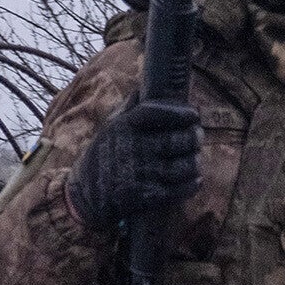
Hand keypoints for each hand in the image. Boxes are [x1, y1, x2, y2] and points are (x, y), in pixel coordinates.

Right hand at [70, 96, 201, 235]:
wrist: (86, 196)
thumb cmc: (102, 156)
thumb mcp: (110, 127)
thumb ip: (129, 107)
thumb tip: (144, 87)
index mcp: (125, 127)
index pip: (157, 113)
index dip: (180, 113)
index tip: (194, 114)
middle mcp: (134, 148)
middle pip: (176, 140)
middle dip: (194, 137)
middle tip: (197, 136)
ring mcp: (141, 173)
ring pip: (183, 166)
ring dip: (195, 162)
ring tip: (196, 159)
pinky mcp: (147, 197)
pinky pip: (179, 190)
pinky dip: (192, 184)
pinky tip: (195, 179)